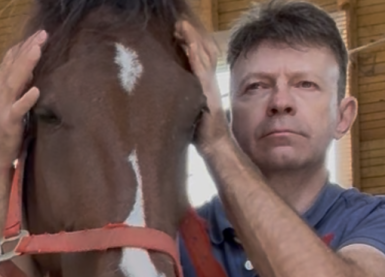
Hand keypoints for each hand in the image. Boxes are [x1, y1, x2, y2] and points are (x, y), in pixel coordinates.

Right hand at [0, 30, 46, 175]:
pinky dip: (26, 99)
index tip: (37, 34)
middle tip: (42, 34)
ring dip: (26, 65)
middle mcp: (1, 94)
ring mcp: (4, 107)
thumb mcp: (12, 107)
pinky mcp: (9, 123)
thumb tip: (33, 81)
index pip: (11, 62)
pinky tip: (36, 89)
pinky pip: (18, 109)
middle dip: (28, 49)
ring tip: (38, 51)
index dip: (22, 47)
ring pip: (15, 82)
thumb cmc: (5, 131)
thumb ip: (20, 93)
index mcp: (2, 89)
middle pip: (14, 66)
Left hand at [174, 20, 229, 155]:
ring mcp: (209, 87)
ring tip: (181, 26)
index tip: (179, 31)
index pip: (200, 58)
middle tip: (179, 23)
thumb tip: (170, 94)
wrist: (215, 145)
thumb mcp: (191, 110)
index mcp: (205, 85)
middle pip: (204, 51)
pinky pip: (201, 70)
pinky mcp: (207, 94)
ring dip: (192, 39)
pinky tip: (188, 44)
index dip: (191, 43)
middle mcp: (209, 82)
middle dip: (192, 35)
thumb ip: (185, 99)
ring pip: (203, 56)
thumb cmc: (201, 131)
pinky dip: (195, 55)